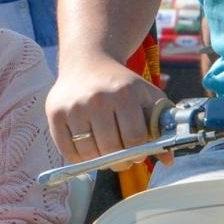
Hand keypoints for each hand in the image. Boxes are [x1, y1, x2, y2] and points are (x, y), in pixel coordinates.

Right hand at [45, 53, 167, 162]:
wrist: (87, 62)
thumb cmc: (121, 84)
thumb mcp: (146, 96)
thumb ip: (160, 126)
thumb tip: (169, 160)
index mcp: (124, 94)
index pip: (134, 139)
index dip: (139, 152)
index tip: (138, 152)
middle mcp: (97, 99)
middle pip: (111, 149)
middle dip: (121, 161)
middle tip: (123, 158)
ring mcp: (73, 107)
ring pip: (89, 154)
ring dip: (100, 161)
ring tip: (106, 152)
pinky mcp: (55, 113)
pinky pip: (68, 151)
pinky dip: (79, 158)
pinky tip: (89, 149)